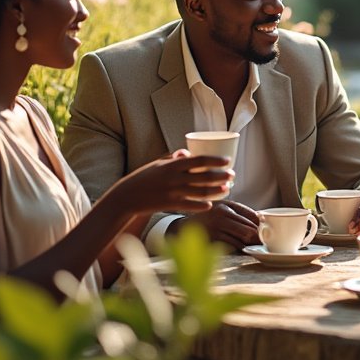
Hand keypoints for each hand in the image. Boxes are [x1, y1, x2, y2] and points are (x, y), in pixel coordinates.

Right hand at [113, 149, 233, 214]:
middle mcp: (174, 177)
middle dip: (221, 176)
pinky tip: (210, 205)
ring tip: (227, 189)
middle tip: (232, 175)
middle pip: (203, 176)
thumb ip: (173, 158)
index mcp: (172, 165)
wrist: (126, 196)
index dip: (215, 160)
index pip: (199, 160)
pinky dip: (201, 206)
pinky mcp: (169, 205)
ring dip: (216, 191)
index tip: (227, 160)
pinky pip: (189, 206)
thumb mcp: (158, 164)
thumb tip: (187, 153)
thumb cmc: (144, 178)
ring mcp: (172, 192)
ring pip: (200, 192)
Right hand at [170, 200, 260, 249]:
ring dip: (253, 243)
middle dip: (260, 236)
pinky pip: (234, 245)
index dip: (262, 224)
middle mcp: (222, 214)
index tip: (268, 229)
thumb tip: (262, 220)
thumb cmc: (207, 218)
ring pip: (244, 237)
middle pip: (250, 227)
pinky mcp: (213, 239)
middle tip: (266, 241)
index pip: (253, 215)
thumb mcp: (222, 209)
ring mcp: (217, 227)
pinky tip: (245, 249)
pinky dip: (242, 248)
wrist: (182, 228)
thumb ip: (239, 213)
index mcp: (227, 205)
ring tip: (258, 245)